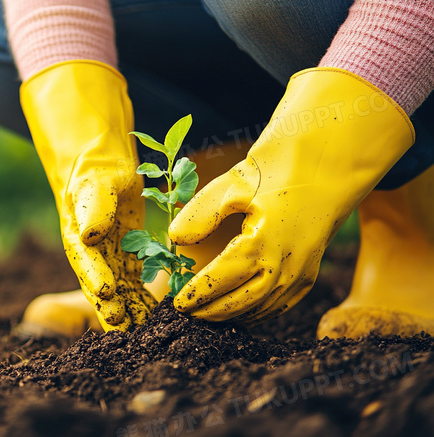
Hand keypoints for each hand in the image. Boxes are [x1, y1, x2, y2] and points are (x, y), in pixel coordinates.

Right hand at [21, 61, 156, 330]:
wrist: (102, 172)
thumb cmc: (97, 174)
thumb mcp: (96, 184)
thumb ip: (94, 207)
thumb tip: (89, 232)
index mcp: (79, 237)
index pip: (86, 262)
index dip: (95, 280)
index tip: (107, 296)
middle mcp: (93, 256)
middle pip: (102, 286)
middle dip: (114, 309)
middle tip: (127, 330)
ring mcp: (109, 262)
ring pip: (120, 292)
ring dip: (132, 312)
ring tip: (146, 334)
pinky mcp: (127, 262)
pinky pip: (136, 286)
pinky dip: (146, 302)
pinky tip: (161, 319)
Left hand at [168, 68, 414, 323]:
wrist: (329, 168)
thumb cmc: (277, 171)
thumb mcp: (233, 184)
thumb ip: (201, 213)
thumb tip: (174, 239)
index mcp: (262, 244)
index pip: (221, 280)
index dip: (197, 294)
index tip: (177, 303)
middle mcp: (284, 266)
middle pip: (240, 302)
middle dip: (211, 311)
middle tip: (186, 314)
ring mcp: (300, 274)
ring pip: (261, 309)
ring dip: (232, 316)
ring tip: (205, 316)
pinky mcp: (309, 275)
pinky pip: (280, 305)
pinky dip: (257, 313)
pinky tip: (238, 313)